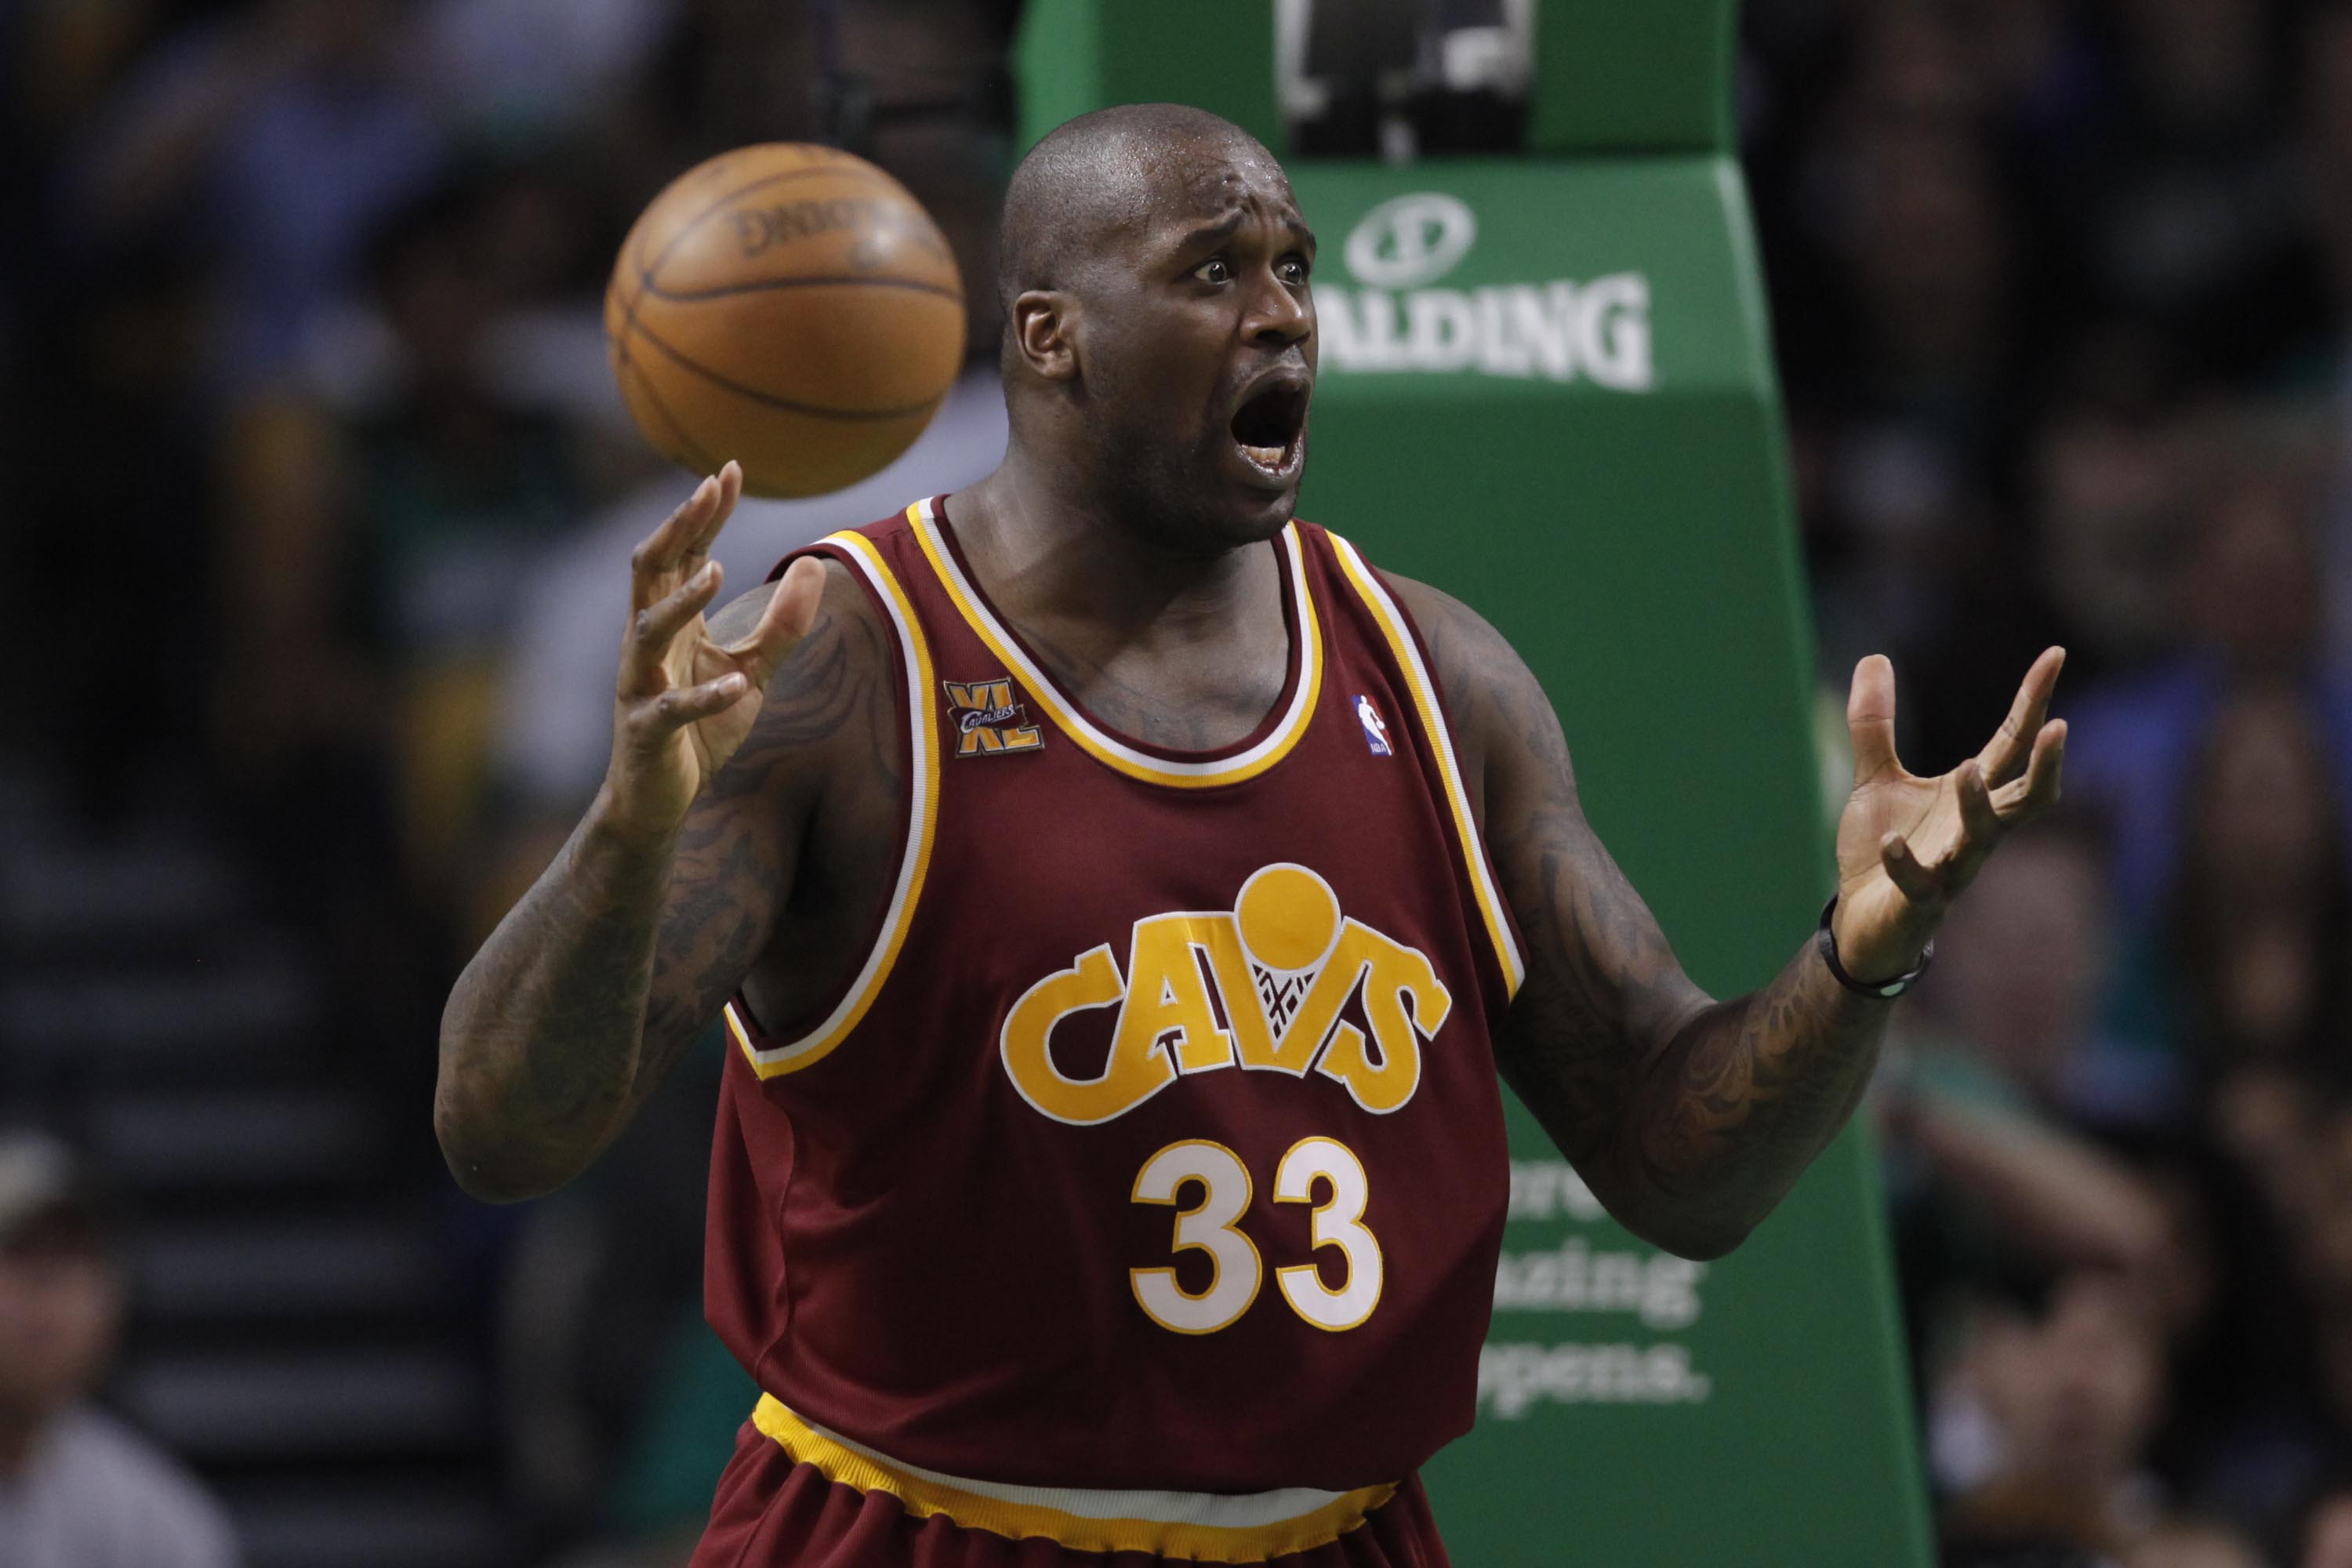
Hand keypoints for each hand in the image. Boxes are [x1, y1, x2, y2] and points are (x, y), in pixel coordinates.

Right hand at [601, 462, 824, 835]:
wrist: (659, 800)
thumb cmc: (701, 730)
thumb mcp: (754, 669)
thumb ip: (784, 624)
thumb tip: (813, 563)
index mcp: (670, 623)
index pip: (683, 553)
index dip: (704, 514)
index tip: (729, 470)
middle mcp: (646, 644)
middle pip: (650, 570)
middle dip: (676, 529)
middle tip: (704, 489)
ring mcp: (640, 686)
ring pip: (646, 630)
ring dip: (679, 601)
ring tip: (712, 572)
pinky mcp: (646, 731)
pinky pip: (670, 709)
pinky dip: (702, 696)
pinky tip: (735, 683)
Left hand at [1831, 648, 2066, 978]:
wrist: (1861, 919)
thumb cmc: (1884, 846)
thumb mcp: (1876, 777)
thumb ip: (1875, 723)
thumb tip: (1873, 657)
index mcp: (1969, 796)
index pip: (2012, 743)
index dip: (2034, 701)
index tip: (2055, 654)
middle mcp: (1973, 830)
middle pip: (2027, 797)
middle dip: (2046, 765)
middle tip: (2060, 727)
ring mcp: (1951, 867)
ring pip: (1984, 838)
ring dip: (1979, 805)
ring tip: (1965, 768)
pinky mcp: (1918, 901)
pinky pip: (1921, 883)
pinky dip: (1907, 862)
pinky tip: (1893, 841)